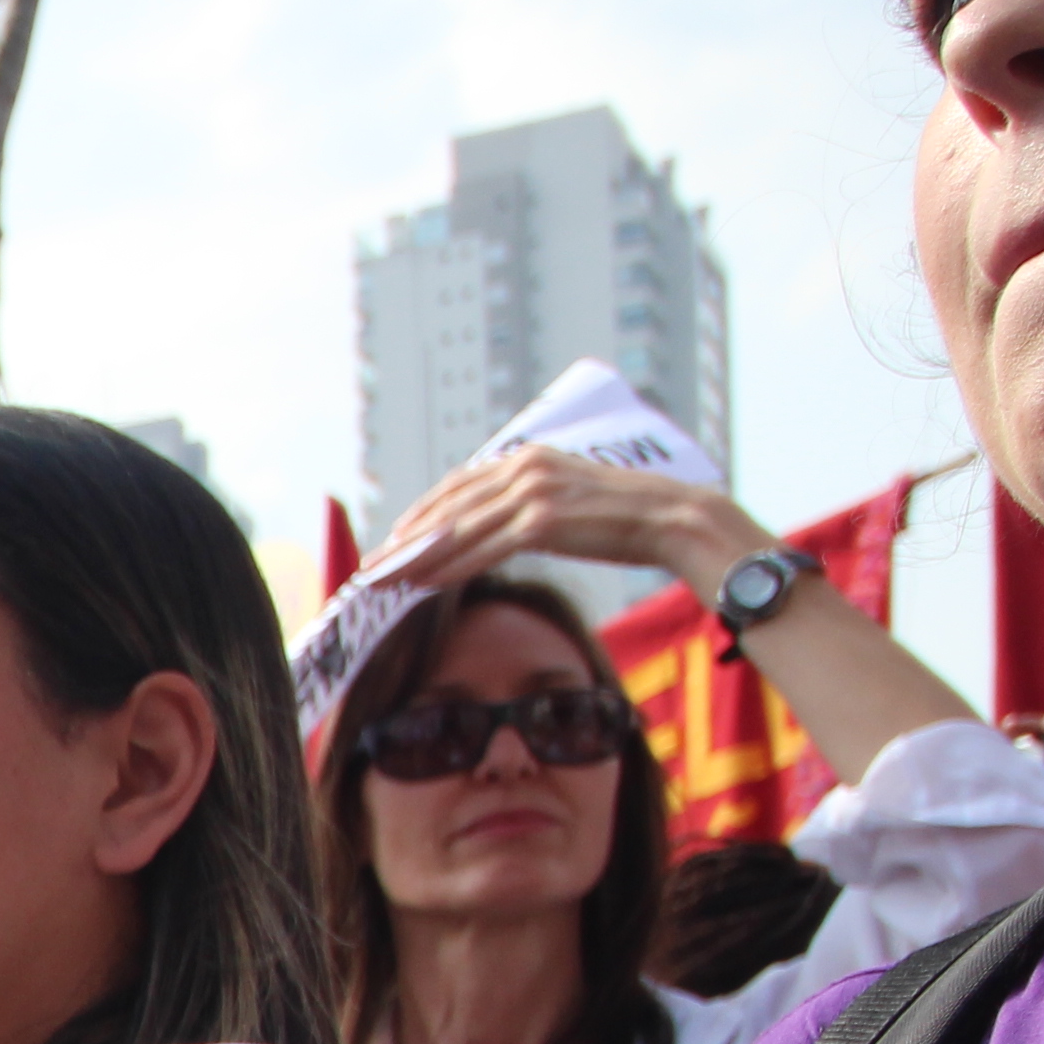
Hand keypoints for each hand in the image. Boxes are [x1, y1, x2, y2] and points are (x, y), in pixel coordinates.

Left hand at [370, 447, 765, 603]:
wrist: (671, 519)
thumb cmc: (622, 519)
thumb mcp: (566, 500)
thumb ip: (526, 506)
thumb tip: (489, 530)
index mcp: (530, 458)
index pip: (458, 484)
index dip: (421, 513)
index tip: (393, 538)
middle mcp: (527, 469)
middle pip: (448, 505)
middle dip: (406, 537)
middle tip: (372, 564)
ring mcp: (534, 493)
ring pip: (458, 529)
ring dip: (415, 557)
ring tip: (385, 579)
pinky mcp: (544, 522)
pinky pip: (482, 550)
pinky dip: (448, 569)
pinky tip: (423, 585)